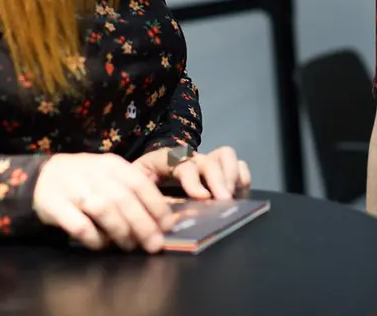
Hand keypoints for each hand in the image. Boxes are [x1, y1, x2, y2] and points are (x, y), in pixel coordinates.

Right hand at [33, 153, 174, 251]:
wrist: (43, 176)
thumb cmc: (84, 178)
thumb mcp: (109, 174)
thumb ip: (132, 190)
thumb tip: (161, 218)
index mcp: (113, 165)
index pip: (140, 184)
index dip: (156, 206)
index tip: (167, 226)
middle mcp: (95, 174)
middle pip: (125, 200)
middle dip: (144, 225)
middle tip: (154, 245)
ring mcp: (74, 189)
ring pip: (105, 211)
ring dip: (121, 232)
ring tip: (129, 246)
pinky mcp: (56, 206)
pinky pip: (80, 226)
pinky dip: (94, 239)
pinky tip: (100, 244)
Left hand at [135, 145, 250, 199]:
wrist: (137, 185)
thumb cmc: (137, 189)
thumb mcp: (135, 192)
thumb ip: (148, 203)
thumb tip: (164, 221)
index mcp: (163, 160)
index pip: (182, 163)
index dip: (193, 179)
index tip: (201, 197)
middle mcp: (188, 159)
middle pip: (208, 160)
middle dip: (218, 179)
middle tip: (224, 200)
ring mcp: (204, 163)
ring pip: (225, 155)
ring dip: (231, 175)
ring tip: (231, 197)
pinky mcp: (217, 171)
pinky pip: (237, 165)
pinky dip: (241, 177)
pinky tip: (238, 193)